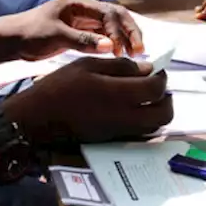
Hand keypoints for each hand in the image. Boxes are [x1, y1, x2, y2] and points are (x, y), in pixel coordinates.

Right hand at [5, 57, 172, 143]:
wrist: (39, 118)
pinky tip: (132, 107)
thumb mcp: (88, 66)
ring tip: (145, 96)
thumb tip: (146, 69)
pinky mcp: (112, 139)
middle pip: (163, 114)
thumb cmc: (60, 87)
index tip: (156, 69)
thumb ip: (120, 66)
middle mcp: (124, 116)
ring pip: (154, 126)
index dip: (161, 77)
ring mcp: (120, 131)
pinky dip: (145, 121)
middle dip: (166, 98)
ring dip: (157, 111)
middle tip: (156, 86)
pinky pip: (140, 132)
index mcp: (118, 93)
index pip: (156, 88)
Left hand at [10, 0, 143, 59]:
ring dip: (124, 38)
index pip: (108, 12)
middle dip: (129, 31)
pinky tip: (120, 55)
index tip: (120, 50)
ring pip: (111, 26)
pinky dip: (114, 44)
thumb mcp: (55, 36)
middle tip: (139, 51)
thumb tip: (110, 47)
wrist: (11, 40)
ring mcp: (82, 20)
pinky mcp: (80, 32)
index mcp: (78, 2)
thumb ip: (83, 40)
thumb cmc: (29, 33)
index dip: (119, 31)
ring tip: (134, 55)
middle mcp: (84, 9)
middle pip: (115, 16)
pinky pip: (103, 35)